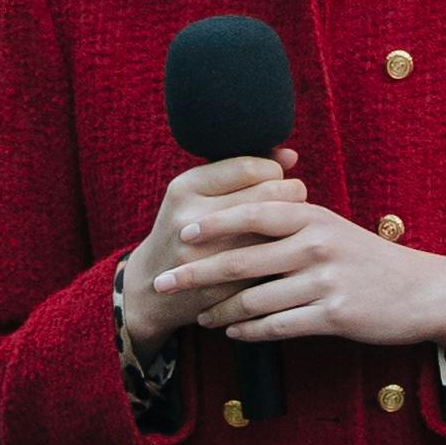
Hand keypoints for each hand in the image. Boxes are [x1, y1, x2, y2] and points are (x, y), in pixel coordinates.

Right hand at [118, 156, 301, 348]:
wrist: (149, 289)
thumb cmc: (186, 231)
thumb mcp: (199, 194)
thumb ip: (243, 171)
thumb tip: (291, 156)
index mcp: (185, 188)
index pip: (251, 167)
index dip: (276, 172)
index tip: (278, 181)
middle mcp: (190, 218)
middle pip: (268, 193)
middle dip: (293, 194)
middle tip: (296, 201)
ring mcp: (204, 253)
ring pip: (274, 227)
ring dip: (293, 223)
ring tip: (292, 221)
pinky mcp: (219, 283)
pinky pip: (268, 260)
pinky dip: (284, 252)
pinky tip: (283, 249)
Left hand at [159, 191, 445, 355]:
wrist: (420, 291)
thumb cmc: (368, 259)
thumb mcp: (333, 228)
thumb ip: (293, 221)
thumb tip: (242, 215)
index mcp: (313, 217)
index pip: (254, 213)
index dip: (215, 222)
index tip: (183, 231)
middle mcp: (316, 245)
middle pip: (242, 258)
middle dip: (197, 272)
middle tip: (164, 281)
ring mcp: (325, 281)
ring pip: (255, 298)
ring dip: (221, 309)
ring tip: (200, 315)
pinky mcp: (333, 315)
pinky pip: (278, 325)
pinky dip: (250, 330)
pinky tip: (233, 332)